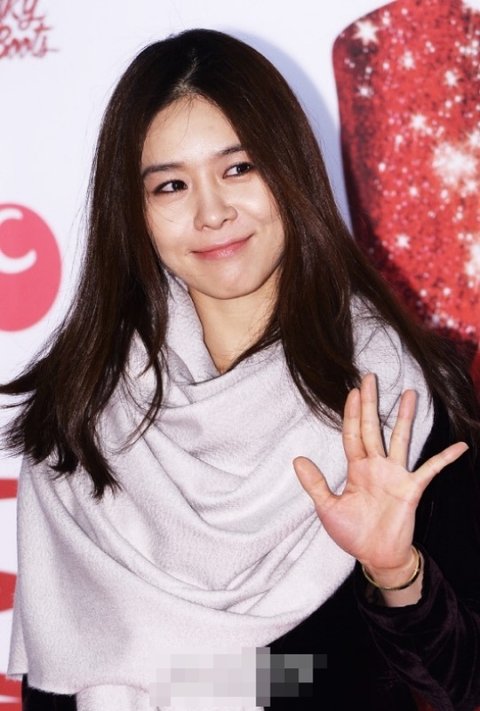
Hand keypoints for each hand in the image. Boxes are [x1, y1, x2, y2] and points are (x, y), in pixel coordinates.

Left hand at [293, 373, 467, 579]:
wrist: (376, 557)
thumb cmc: (353, 533)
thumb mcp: (328, 508)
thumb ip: (315, 483)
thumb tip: (297, 459)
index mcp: (356, 469)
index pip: (352, 434)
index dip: (351, 413)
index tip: (352, 391)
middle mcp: (376, 466)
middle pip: (373, 428)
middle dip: (371, 403)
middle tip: (370, 378)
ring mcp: (396, 475)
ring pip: (401, 439)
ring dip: (405, 417)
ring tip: (410, 393)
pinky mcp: (411, 489)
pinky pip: (431, 469)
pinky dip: (445, 457)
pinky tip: (460, 445)